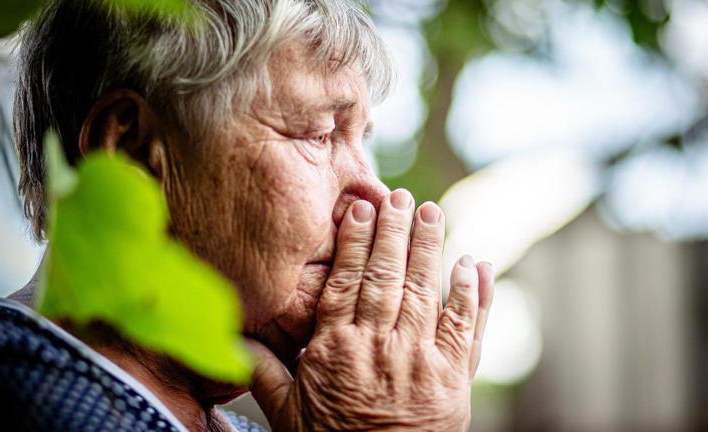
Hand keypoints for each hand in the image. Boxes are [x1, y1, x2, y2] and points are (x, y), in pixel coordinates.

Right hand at [248, 189, 494, 430]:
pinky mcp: (454, 379)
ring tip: (431, 213)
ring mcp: (421, 361)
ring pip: (426, 292)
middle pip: (387, 277)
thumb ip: (265, 371)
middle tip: (399, 197)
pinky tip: (475, 264)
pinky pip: (465, 328)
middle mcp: (380, 347)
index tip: (360, 210)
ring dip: (431, 249)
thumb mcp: (288, 414)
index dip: (355, 242)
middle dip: (394, 232)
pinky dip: (473, 295)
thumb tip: (233, 338)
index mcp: (336, 350)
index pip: (346, 282)